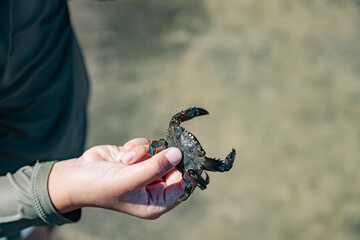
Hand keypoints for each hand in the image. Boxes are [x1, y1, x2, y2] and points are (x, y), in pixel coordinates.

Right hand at [48, 138, 185, 218]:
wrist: (78, 175)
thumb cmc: (101, 186)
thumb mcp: (130, 180)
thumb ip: (156, 167)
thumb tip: (179, 154)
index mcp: (156, 202)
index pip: (183, 186)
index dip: (188, 170)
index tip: (189, 153)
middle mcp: (154, 187)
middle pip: (174, 165)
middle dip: (160, 157)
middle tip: (150, 153)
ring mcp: (147, 170)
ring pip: (160, 151)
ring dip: (143, 152)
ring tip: (125, 161)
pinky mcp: (139, 157)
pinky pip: (149, 144)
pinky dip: (136, 146)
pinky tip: (121, 155)